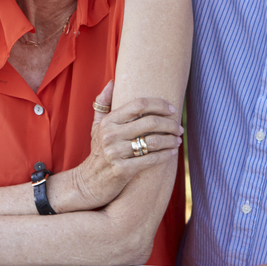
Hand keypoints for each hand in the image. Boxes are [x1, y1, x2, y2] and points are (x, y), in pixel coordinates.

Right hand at [70, 80, 182, 209]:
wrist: (86, 183)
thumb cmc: (97, 152)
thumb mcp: (96, 127)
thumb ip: (103, 104)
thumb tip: (112, 82)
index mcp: (108, 122)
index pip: (138, 104)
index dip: (159, 104)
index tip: (172, 109)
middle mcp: (110, 135)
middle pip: (150, 122)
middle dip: (170, 124)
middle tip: (179, 127)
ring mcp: (115, 153)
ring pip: (153, 141)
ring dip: (170, 140)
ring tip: (177, 140)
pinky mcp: (121, 170)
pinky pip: (150, 160)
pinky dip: (165, 155)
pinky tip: (171, 152)